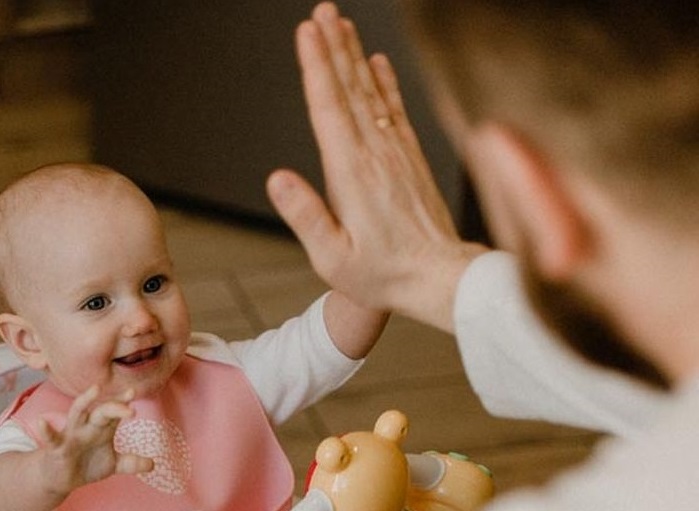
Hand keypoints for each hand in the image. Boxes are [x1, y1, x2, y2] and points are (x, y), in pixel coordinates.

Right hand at [35, 384, 152, 495]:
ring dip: (84, 402)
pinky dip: (46, 430)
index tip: (133, 392)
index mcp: (101, 428)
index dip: (123, 402)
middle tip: (129, 402)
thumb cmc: (86, 465)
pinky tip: (42, 422)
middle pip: (101, 411)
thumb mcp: (112, 465)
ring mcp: (71, 435)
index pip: (114, 412)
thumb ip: (131, 463)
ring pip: (77, 414)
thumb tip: (153, 464)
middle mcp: (87, 427)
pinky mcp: (56, 448)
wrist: (61, 479)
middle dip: (114, 406)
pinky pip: (51, 438)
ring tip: (93, 390)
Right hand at [266, 2, 486, 331]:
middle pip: (350, 89)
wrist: (441, 278)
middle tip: (322, 11)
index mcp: (351, 174)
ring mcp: (397, 153)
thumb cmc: (383, 275)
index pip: (328, 108)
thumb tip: (277, 178)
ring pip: (372, 93)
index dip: (315, 67)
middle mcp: (376, 154)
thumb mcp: (332, 258)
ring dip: (355, 56)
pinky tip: (378, 62)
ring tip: (341, 24)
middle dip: (333, 46)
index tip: (306, 32)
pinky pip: (394, 111)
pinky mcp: (411, 159)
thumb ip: (305, 216)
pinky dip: (385, 82)